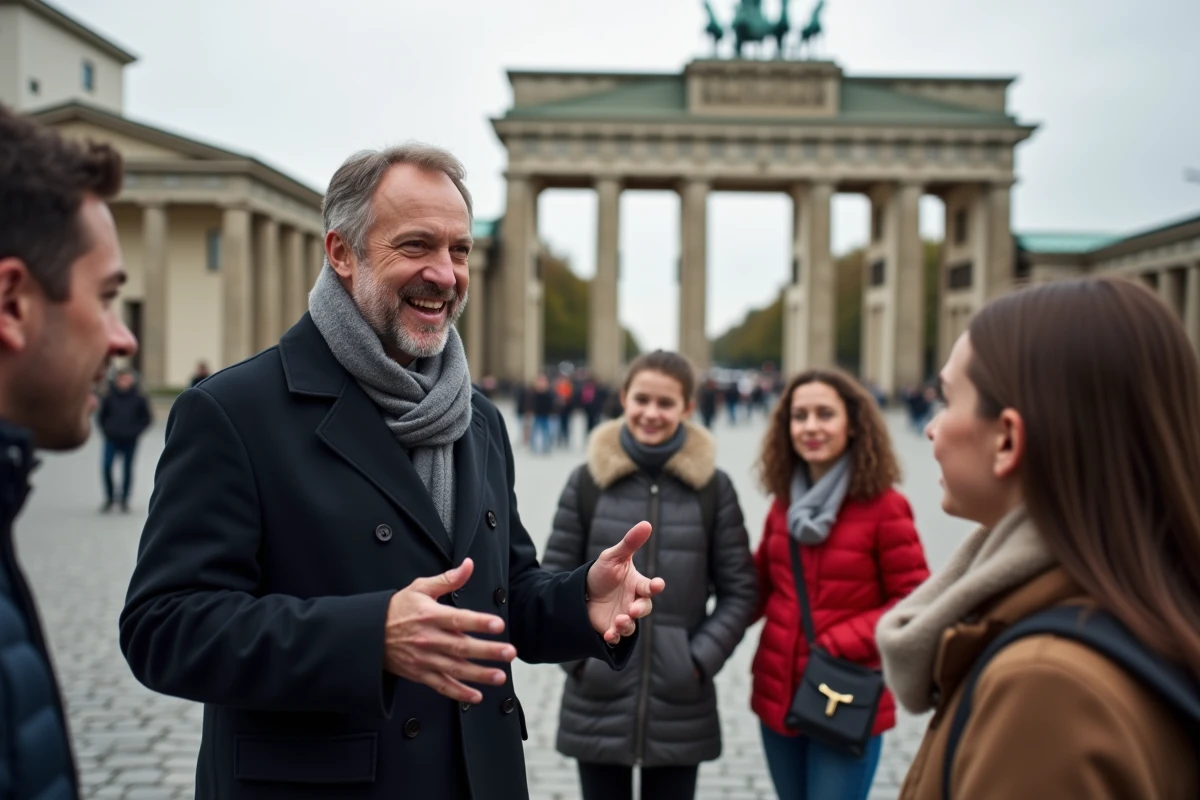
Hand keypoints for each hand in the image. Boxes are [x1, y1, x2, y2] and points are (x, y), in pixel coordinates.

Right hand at [383, 558, 515, 703]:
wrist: (368, 633)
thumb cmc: (396, 609)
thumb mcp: (420, 588)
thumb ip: (448, 579)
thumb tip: (468, 565)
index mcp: (429, 616)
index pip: (458, 619)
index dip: (479, 622)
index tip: (498, 625)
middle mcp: (428, 639)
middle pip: (461, 646)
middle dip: (487, 651)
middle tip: (509, 653)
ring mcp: (424, 659)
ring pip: (455, 669)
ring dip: (479, 674)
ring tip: (499, 676)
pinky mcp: (420, 674)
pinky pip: (441, 686)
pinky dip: (458, 693)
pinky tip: (476, 696)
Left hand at [585, 521, 665, 645]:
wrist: (581, 592)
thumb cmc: (602, 572)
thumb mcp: (614, 556)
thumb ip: (630, 542)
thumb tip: (646, 523)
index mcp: (636, 585)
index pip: (649, 587)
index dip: (654, 586)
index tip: (658, 584)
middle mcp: (633, 602)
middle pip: (644, 609)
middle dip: (640, 610)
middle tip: (632, 609)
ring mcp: (623, 617)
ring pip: (632, 625)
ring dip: (627, 625)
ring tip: (619, 621)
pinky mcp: (611, 629)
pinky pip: (618, 637)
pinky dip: (615, 637)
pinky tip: (609, 635)